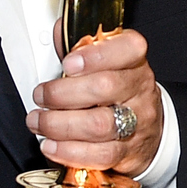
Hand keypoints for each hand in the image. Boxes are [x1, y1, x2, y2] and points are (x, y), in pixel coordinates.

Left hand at [29, 27, 162, 176]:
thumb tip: (57, 32)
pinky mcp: (129, 153)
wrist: (148, 128)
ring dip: (59, 125)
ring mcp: (137, 123)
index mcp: (134, 61)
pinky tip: (51, 145)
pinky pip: (99, 156)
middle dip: (63, 92)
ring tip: (38, 121)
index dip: (96, 55)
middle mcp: (140, 90)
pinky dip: (69, 152)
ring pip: (99, 125)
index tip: (68, 62)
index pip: (128, 48)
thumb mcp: (106, 62)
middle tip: (41, 95)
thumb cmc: (119, 91)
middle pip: (105, 87)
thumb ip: (81, 47)